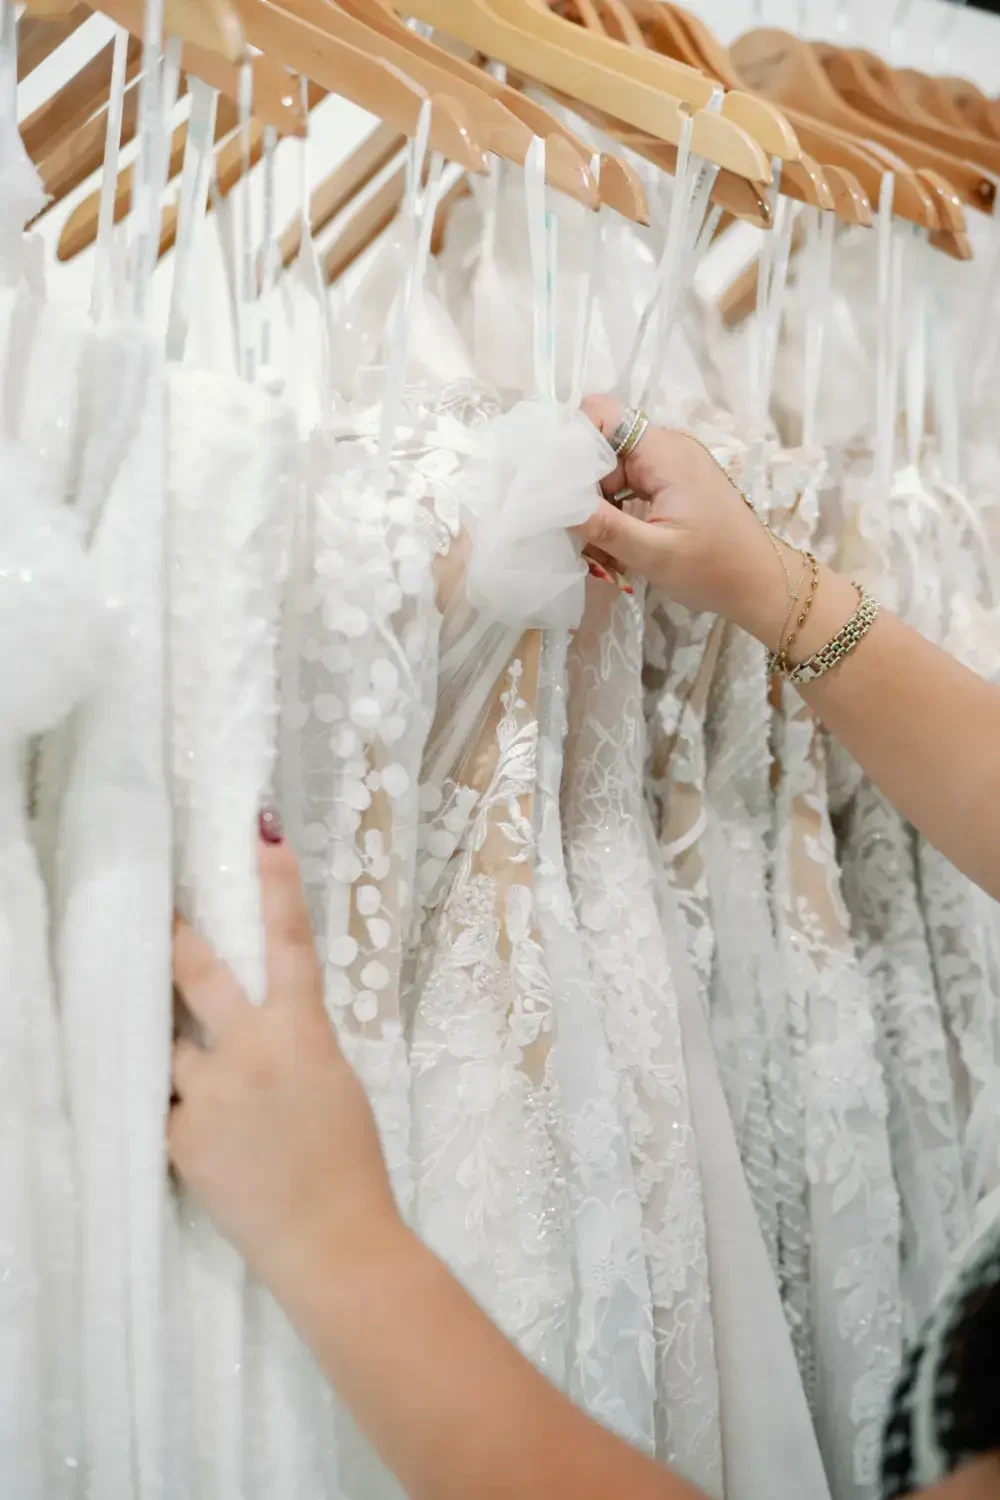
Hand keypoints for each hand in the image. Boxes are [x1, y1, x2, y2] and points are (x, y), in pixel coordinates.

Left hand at [169, 814, 400, 1289]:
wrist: (332, 1243)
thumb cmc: (351, 1163)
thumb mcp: (335, 1084)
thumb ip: (294, 1043)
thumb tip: (260, 1025)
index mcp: (303, 1033)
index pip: (288, 941)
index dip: (276, 883)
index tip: (262, 831)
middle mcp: (250, 1051)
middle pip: (197, 972)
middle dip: (175, 938)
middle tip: (158, 912)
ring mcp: (207, 1093)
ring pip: (172, 1049)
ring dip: (184, 1056)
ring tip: (211, 1087)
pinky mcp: (179, 1136)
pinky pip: (169, 1106)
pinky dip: (185, 1114)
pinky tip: (218, 1148)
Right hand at [577, 394, 792, 644]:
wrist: (761, 585)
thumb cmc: (715, 570)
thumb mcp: (654, 554)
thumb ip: (604, 527)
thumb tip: (555, 503)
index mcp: (665, 452)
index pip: (602, 414)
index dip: (575, 441)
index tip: (561, 485)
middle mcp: (667, 448)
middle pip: (603, 445)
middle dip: (584, 484)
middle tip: (580, 528)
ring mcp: (671, 466)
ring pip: (612, 469)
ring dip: (599, 504)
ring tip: (598, 545)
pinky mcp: (673, 485)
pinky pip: (629, 486)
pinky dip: (616, 512)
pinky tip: (615, 543)